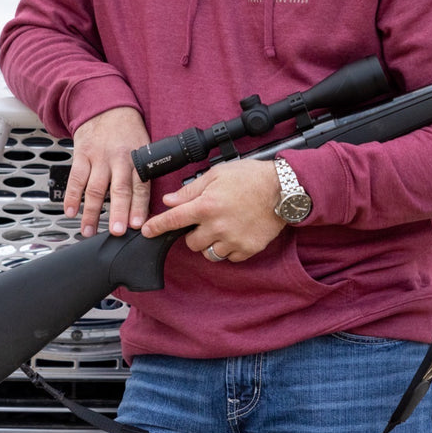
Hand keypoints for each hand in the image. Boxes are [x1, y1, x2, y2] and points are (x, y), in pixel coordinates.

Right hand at [68, 107, 150, 236]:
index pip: (140, 185)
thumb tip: (147, 206)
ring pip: (95, 188)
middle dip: (117, 212)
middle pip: (119, 189)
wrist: (105, 105)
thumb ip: (144, 172)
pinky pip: (75, 178)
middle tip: (116, 231)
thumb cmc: (127, 131)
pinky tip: (70, 211)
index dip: (139, 206)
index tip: (138, 224)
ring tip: (89, 230)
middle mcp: (118, 158)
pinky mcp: (82, 155)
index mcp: (137, 158)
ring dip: (91, 212)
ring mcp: (98, 157)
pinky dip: (71, 196)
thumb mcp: (144, 147)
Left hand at [140, 159, 284, 263]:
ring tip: (221, 228)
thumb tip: (170, 200)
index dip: (156, 227)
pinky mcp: (248, 249)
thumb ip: (191, 190)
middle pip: (191, 243)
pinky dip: (229, 249)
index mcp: (206, 205)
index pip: (173, 220)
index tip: (147, 232)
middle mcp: (217, 226)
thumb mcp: (217, 174)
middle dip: (193, 233)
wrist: (284, 189)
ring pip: (209, 253)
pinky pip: (230, 258)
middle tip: (206, 221)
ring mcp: (233, 240)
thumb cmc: (250, 177)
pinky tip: (235, 234)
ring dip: (210, 243)